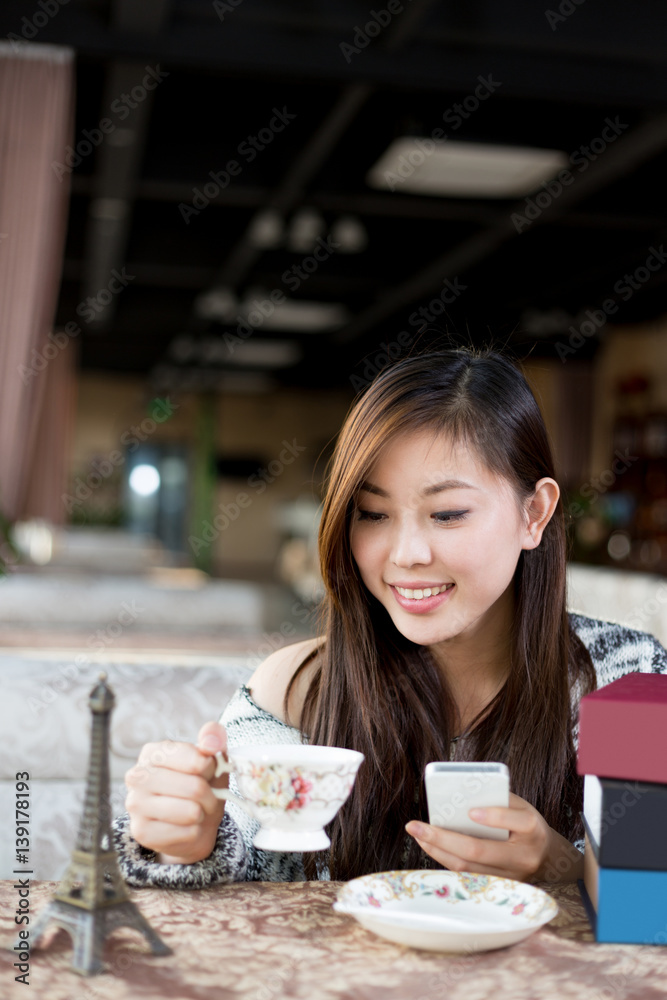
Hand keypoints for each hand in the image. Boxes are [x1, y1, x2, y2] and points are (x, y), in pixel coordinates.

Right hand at [124, 721, 229, 864]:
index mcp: (152, 752)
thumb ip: (213, 739)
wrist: (192, 822)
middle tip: (206, 797)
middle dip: (210, 796)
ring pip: (191, 812)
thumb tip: (212, 741)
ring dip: (202, 814)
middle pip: (194, 788)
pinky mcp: (141, 832)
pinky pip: (187, 833)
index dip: (211, 769)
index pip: (196, 759)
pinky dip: (195, 832)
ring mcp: (135, 804)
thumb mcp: (211, 758)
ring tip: (195, 811)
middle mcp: (137, 776)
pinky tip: (184, 827)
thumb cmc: (199, 785)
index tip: (207, 771)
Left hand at [405, 792, 583, 882]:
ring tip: (418, 834)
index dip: (493, 817)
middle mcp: (524, 857)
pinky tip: (430, 846)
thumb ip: (497, 801)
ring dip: (437, 850)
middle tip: (415, 825)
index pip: (515, 821)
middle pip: (479, 851)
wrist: (547, 858)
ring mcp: (511, 878)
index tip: (470, 811)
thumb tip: (461, 797)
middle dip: (443, 837)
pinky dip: (445, 860)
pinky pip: (467, 875)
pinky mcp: (498, 888)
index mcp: (533, 830)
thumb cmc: (525, 825)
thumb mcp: (521, 807)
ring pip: (468, 867)